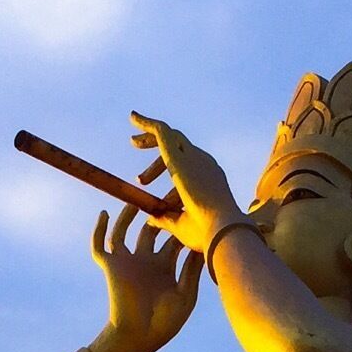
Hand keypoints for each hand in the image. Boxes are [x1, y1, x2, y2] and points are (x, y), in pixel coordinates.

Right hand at [90, 207, 200, 351]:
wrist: (138, 337)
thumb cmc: (165, 323)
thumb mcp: (186, 295)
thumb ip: (191, 269)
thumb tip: (202, 244)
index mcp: (165, 268)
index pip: (174, 238)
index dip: (182, 223)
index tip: (191, 206)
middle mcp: (146, 261)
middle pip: (152, 229)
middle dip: (159, 213)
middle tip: (168, 193)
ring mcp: (128, 262)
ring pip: (126, 231)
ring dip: (129, 215)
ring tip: (137, 197)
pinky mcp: (111, 266)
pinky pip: (100, 244)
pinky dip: (100, 229)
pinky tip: (105, 213)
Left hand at [130, 114, 239, 255]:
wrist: (220, 227)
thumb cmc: (207, 233)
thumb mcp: (181, 224)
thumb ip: (166, 218)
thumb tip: (151, 219)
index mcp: (209, 179)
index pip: (188, 163)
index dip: (165, 166)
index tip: (144, 180)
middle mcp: (204, 163)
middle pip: (180, 145)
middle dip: (158, 145)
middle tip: (135, 146)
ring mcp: (193, 157)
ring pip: (170, 137)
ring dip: (150, 139)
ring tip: (132, 142)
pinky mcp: (178, 156)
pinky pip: (161, 132)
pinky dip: (147, 123)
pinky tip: (133, 117)